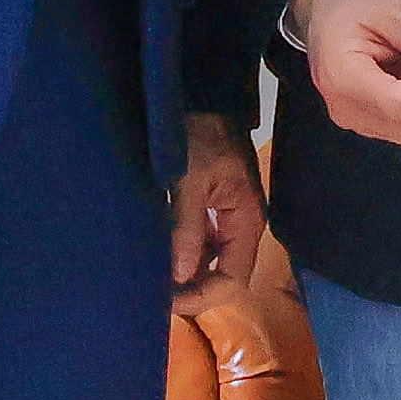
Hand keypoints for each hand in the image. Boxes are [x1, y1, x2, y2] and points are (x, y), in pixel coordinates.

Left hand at [172, 112, 266, 300]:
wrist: (202, 98)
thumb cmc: (198, 133)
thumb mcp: (189, 178)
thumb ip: (188, 227)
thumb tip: (180, 274)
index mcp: (247, 220)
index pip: (233, 280)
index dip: (202, 297)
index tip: (166, 301)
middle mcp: (244, 226)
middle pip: (225, 278)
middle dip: (193, 291)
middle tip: (154, 296)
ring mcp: (230, 219)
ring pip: (214, 264)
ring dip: (188, 277)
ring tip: (154, 282)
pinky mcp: (215, 210)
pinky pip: (205, 246)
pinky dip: (186, 257)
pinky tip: (162, 258)